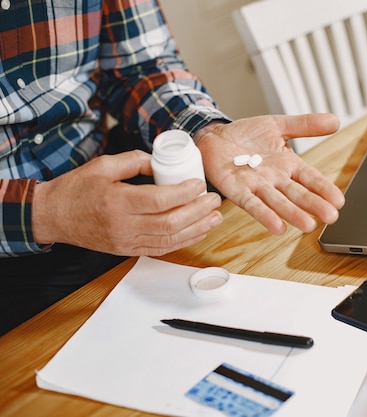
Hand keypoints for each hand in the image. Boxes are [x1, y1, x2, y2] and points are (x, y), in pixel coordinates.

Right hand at [32, 150, 222, 255]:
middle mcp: (123, 225)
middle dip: (198, 212)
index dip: (185, 193)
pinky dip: (182, 241)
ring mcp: (125, 241)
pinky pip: (160, 248)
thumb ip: (135, 161)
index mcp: (117, 201)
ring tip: (215, 217)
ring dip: (197, 229)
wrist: (53, 216)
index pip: (160, 200)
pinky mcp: (127, 250)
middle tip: (215, 200)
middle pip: (170, 223)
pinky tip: (198, 231)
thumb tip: (163, 162)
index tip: (200, 184)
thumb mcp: (103, 165)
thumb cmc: (78, 188)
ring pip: (169, 239)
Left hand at [194, 114, 344, 233]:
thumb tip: (335, 121)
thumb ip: (305, 125)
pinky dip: (265, 215)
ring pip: (278, 202)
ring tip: (308, 225)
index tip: (339, 200)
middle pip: (298, 194)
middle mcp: (275, 179)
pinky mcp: (238, 190)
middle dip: (314, 205)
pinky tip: (278, 227)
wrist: (215, 136)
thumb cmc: (247, 135)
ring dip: (293, 214)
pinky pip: (253, 204)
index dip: (324, 188)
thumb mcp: (279, 125)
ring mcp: (257, 186)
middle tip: (331, 217)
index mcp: (288, 165)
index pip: (311, 178)